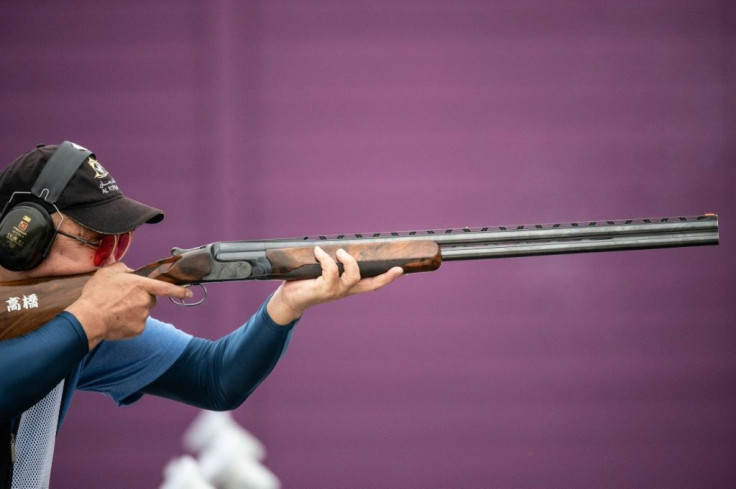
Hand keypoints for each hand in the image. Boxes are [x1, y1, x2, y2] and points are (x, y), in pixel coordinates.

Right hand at [64, 262, 192, 348]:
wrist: (88, 318)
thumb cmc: (97, 294)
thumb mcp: (107, 272)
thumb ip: (122, 268)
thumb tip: (129, 270)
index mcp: (142, 286)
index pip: (166, 288)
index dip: (180, 291)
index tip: (190, 293)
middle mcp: (146, 301)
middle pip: (150, 299)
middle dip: (141, 298)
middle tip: (123, 299)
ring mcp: (143, 316)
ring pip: (143, 311)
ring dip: (134, 310)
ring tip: (116, 309)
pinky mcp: (138, 329)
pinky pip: (137, 323)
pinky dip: (129, 322)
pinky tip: (117, 319)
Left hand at [266, 246, 402, 324]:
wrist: (289, 300)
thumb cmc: (306, 282)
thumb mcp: (323, 272)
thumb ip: (333, 262)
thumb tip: (339, 242)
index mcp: (348, 287)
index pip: (372, 283)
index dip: (387, 278)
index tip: (402, 270)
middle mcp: (345, 291)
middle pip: (370, 284)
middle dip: (384, 276)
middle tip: (396, 268)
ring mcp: (335, 291)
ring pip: (352, 276)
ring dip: (348, 260)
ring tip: (340, 252)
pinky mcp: (323, 289)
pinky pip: (330, 270)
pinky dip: (325, 257)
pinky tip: (318, 251)